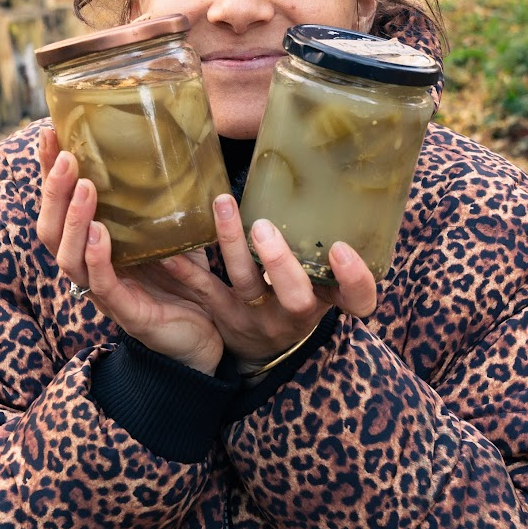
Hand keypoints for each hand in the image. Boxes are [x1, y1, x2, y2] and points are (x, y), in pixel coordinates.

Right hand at [35, 127, 224, 374]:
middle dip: (54, 190)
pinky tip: (99, 234)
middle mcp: (88, 269)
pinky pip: (102, 284)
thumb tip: (165, 140)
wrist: (207, 336)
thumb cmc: (183, 280)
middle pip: (51, 230)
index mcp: (92, 246)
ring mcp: (103, 293)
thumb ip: (157, 197)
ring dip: (74, 219)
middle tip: (67, 155)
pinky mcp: (126, 313)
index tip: (47, 134)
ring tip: (85, 186)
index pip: (59, 206)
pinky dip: (96, 258)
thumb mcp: (167, 230)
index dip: (49, 173)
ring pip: (68, 257)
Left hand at [159, 193, 376, 374]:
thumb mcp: (325, 277)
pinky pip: (205, 289)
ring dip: (233, 244)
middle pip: (295, 298)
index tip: (341, 250)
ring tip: (224, 205)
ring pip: (247, 284)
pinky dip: (186, 269)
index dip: (354, 280)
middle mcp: (295, 313)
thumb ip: (329, 240)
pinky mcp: (224, 314)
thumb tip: (345, 182)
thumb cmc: (301, 292)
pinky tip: (170, 250)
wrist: (264, 346)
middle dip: (281, 264)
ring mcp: (258, 316)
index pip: (357, 300)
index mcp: (328, 299)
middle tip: (264, 228)